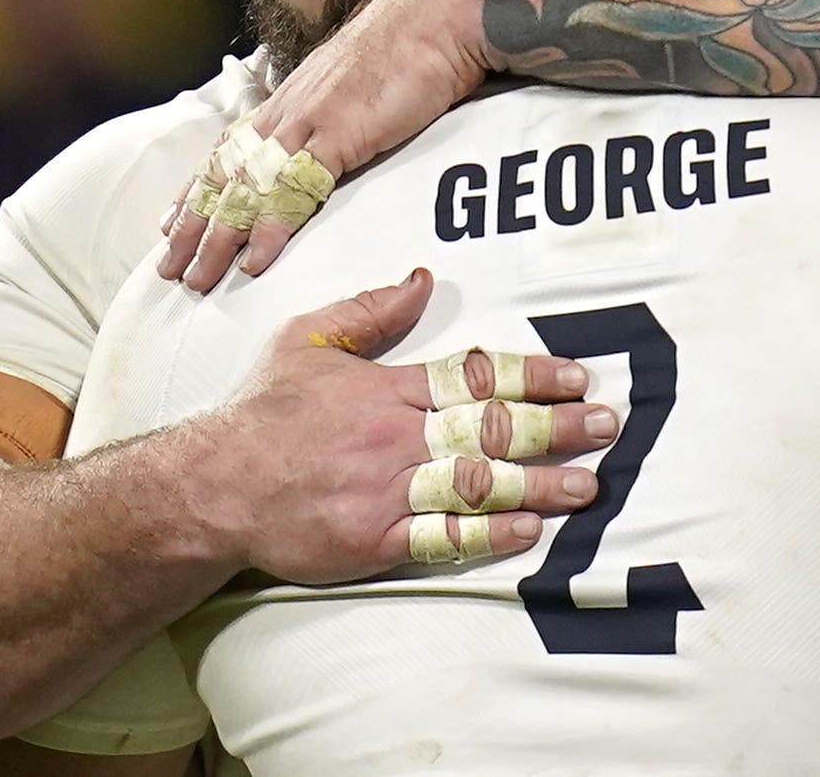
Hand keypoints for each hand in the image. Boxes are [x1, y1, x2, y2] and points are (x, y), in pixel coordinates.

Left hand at [159, 0, 491, 289]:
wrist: (441, 14)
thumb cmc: (411, 40)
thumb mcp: (357, 77)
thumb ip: (335, 106)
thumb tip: (332, 127)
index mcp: (290, 96)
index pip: (227, 149)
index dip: (198, 187)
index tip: (173, 219)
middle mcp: (288, 110)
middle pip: (224, 175)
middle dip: (193, 224)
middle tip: (168, 266)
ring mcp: (309, 122)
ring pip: (246, 188)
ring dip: (218, 237)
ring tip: (197, 277)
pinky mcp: (340, 135)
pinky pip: (294, 191)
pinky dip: (270, 228)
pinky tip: (255, 260)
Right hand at [188, 268, 617, 582]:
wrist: (214, 485)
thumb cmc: (261, 412)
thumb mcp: (307, 340)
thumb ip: (369, 312)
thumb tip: (420, 279)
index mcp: (385, 389)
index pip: (474, 377)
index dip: (532, 376)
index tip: (577, 376)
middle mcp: (394, 438)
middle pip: (489, 428)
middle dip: (555, 426)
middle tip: (606, 426)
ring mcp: (385, 491)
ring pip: (476, 483)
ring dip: (537, 482)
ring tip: (587, 484)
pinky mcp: (372, 540)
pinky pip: (441, 539)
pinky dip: (488, 534)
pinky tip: (529, 530)